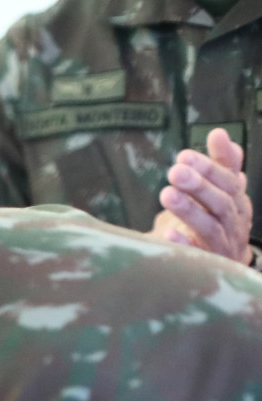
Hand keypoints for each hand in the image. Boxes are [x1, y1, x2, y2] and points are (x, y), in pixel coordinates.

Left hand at [152, 129, 253, 264]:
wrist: (227, 262)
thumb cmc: (220, 219)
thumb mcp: (224, 190)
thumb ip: (223, 164)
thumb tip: (218, 133)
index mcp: (238, 201)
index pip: (229, 181)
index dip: (210, 168)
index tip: (184, 155)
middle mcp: (234, 222)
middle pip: (220, 202)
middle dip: (198, 185)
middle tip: (175, 171)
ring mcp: (222, 244)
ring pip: (209, 226)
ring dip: (189, 210)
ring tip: (167, 194)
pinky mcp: (207, 263)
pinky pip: (197, 255)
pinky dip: (183, 244)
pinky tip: (167, 233)